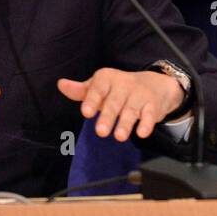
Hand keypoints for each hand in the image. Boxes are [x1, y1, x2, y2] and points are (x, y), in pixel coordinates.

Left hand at [57, 67, 184, 141]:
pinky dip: (147, 124)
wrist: (155, 84)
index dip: (92, 100)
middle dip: (108, 116)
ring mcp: (139, 95)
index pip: (98, 88)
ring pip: (131, 110)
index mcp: (107, 79)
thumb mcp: (100, 87)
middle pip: (114, 102)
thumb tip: (61, 85)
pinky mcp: (153, 105)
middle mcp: (124, 85)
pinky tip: (142, 133)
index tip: (85, 113)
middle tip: (100, 132)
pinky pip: (150, 115)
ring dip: (125, 123)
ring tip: (119, 137)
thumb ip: (81, 90)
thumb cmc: (119, 89)